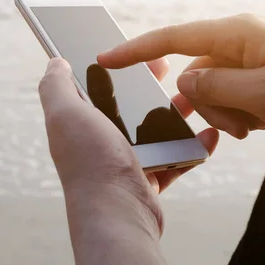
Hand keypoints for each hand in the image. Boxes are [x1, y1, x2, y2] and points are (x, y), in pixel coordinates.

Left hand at [39, 58, 216, 264]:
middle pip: (125, 104)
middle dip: (146, 85)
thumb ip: (56, 86)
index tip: (132, 52)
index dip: (110, 67)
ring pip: (152, 129)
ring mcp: (122, 160)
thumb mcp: (65, 113)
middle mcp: (96, 140)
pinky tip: (208, 134)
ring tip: (193, 97)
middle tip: (166, 68)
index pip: (92, 87)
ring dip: (173, 113)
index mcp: (76, 122)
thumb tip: (55, 62)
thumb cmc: (90, 161)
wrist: (118, 213)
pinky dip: (191, 147)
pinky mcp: (146, 179)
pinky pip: (174, 158)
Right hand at [98, 13, 264, 137]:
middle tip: (233, 126)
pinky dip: (238, 115)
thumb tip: (183, 85)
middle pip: (194, 74)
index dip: (135, 50)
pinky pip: (230, 97)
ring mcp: (249, 60)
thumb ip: (214, 88)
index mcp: (235, 35)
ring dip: (225, 114)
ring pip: (211, 90)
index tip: (105, 59)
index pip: (171, 39)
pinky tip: (263, 123)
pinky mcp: (259, 77)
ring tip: (255, 126)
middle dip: (204, 104)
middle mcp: (238, 43)